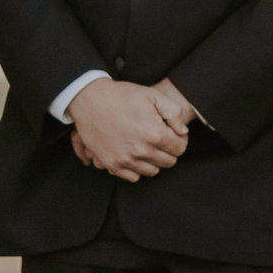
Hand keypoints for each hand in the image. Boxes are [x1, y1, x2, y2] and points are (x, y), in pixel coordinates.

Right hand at [70, 77, 192, 180]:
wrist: (89, 99)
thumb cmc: (121, 95)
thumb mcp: (152, 95)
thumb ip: (174, 113)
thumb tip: (183, 132)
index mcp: (154, 134)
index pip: (180, 149)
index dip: (179, 139)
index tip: (171, 133)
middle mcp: (142, 150)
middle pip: (168, 162)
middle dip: (167, 150)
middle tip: (158, 138)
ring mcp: (125, 159)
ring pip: (152, 171)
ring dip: (152, 160)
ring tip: (145, 145)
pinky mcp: (112, 163)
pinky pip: (133, 177)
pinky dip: (136, 168)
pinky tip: (133, 154)